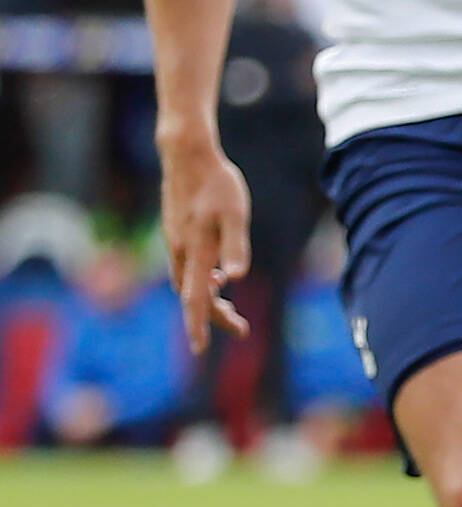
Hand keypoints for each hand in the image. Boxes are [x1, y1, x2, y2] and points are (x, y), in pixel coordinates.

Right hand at [159, 135, 253, 354]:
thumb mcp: (236, 213)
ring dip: (207, 300)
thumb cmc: (217, 184)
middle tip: (241, 330)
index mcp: (196, 251)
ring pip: (188, 283)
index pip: (196, 298)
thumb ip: (236, 245)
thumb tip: (235, 278)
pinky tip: (217, 278)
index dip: (200, 324)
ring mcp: (175, 243)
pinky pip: (186, 268)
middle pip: (193, 296)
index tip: (199, 350)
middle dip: (214, 317)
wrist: (187, 157)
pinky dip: (200, 281)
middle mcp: (180, 251)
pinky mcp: (176, 233)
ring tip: (231, 311)